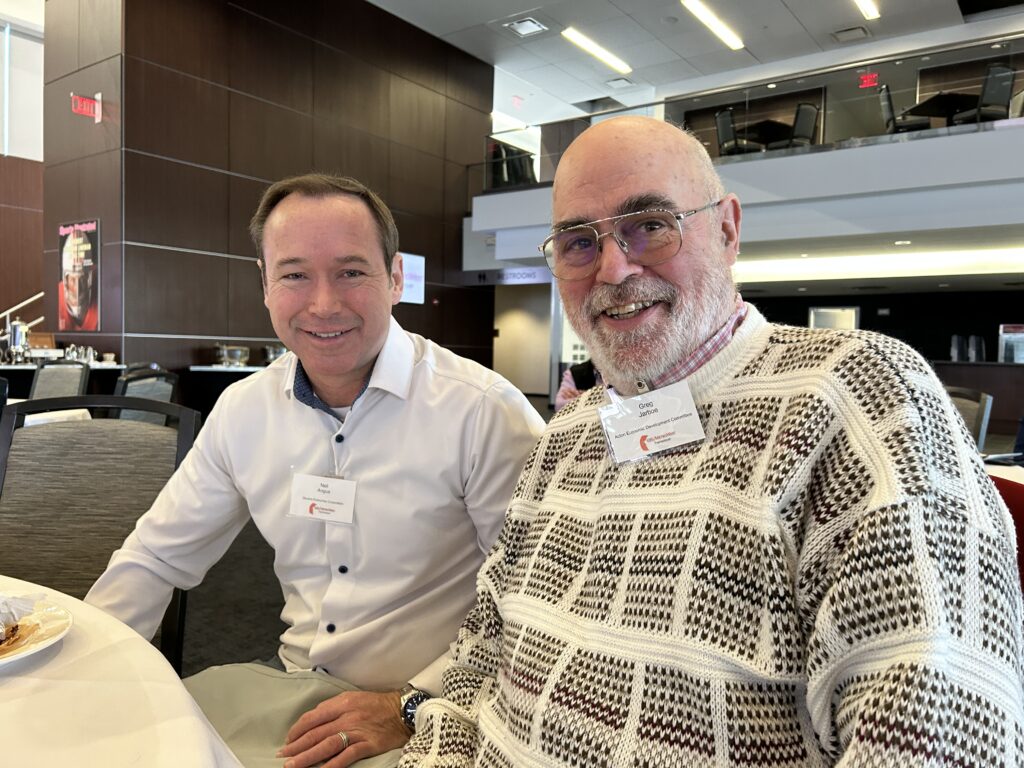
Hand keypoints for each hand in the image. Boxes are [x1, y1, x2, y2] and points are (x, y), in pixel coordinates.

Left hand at [277, 689, 408, 767]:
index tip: (288, 740)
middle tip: (283, 756)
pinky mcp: (368, 744)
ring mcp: (358, 731)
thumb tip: (313, 720)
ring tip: (293, 765)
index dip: (297, 729)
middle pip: (316, 733)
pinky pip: (347, 756)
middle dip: (296, 746)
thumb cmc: (377, 705)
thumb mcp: (353, 698)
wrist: (404, 711)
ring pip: (327, 745)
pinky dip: (332, 764)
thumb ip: (334, 708)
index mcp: (342, 702)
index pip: (313, 717)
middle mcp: (347, 716)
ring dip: (307, 756)